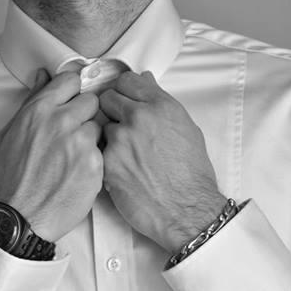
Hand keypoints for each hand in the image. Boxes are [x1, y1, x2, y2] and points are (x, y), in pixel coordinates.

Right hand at [0, 69, 102, 241]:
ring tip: (72, 158)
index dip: (72, 92)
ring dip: (89, 139)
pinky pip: (102, 151)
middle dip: (84, 115)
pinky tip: (77, 173)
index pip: (70, 80)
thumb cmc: (13, 175)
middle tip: (72, 133)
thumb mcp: (11, 132)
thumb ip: (32, 100)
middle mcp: (61, 121)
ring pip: (98, 127)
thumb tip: (44, 76)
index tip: (70, 102)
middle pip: (91, 101)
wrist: (21, 216)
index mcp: (39, 110)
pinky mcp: (95, 164)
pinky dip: (93, 161)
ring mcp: (80, 143)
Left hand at [99, 71, 225, 251]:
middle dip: (112, 109)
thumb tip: (146, 82)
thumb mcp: (186, 129)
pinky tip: (123, 168)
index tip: (124, 97)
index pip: (127, 81)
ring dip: (109, 136)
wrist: (185, 209)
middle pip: (108, 98)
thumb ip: (162, 102)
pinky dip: (107, 157)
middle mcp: (139, 118)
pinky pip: (99, 150)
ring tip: (127, 153)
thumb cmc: (191, 174)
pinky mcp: (108, 161)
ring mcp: (121, 139)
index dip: (124, 90)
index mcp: (161, 106)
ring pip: (101, 125)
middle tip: (121, 125)